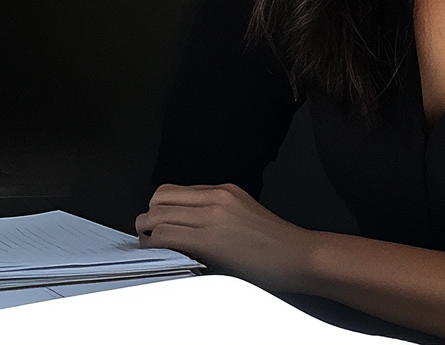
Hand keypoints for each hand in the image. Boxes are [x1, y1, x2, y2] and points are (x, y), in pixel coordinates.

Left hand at [135, 183, 315, 292]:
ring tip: (150, 246)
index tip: (156, 222)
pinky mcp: (210, 239)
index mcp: (224, 190)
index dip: (158, 207)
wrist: (297, 255)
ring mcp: (212, 216)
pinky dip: (155, 245)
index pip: (173, 189)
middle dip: (148, 217)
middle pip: (161, 198)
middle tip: (147, 234)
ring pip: (158, 215)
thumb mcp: (244, 213)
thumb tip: (187, 222)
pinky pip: (167, 236)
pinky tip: (159, 254)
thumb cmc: (274, 243)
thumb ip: (216, 211)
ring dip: (147, 232)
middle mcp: (216, 197)